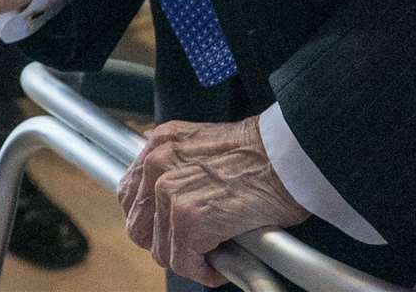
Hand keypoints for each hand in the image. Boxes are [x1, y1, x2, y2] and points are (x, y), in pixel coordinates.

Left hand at [118, 116, 308, 285]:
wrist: (285, 158)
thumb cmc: (258, 155)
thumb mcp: (203, 145)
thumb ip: (179, 165)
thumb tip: (168, 200)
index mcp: (159, 144)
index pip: (130, 196)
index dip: (150, 221)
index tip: (169, 230)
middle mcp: (157, 164)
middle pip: (139, 229)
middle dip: (167, 243)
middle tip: (195, 246)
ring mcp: (169, 193)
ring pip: (162, 251)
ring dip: (189, 258)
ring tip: (216, 249)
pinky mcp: (188, 221)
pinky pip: (184, 264)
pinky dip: (204, 271)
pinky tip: (225, 261)